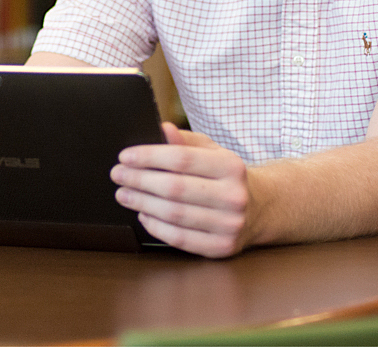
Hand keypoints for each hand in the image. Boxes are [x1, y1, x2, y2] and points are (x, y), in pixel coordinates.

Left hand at [110, 122, 256, 257]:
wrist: (259, 208)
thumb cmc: (226, 176)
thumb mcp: (212, 151)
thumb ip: (186, 141)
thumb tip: (162, 129)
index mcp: (231, 166)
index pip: (182, 159)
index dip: (149, 157)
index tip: (125, 157)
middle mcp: (234, 196)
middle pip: (175, 188)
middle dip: (139, 180)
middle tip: (117, 175)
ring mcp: (229, 225)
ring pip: (174, 214)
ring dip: (142, 203)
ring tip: (124, 194)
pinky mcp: (221, 247)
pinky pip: (180, 238)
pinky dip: (156, 226)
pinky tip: (143, 214)